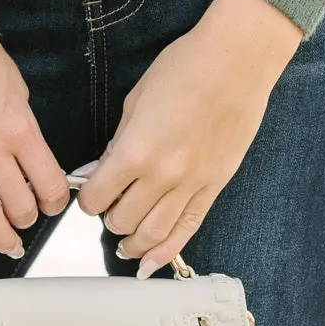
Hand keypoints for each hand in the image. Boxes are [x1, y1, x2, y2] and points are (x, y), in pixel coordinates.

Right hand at [0, 36, 70, 265]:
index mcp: (19, 128)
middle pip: (19, 204)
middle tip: (27, 220)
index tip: (53, 204)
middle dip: (28, 218)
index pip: (49, 183)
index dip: (56, 202)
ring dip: (1, 237)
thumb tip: (34, 166)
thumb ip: (25, 131)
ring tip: (8, 245)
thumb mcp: (16, 91)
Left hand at [80, 0, 301, 274]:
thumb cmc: (185, 68)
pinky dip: (167, 252)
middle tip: (109, 209)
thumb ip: (115, 144)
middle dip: (109, 219)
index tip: (88, 194)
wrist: (237, 61)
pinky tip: (151, 264)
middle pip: (122, 221)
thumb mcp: (135, 101)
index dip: (87, 199)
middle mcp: (163, 175)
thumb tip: (95, 173)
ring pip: (153, 235)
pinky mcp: (216, 186)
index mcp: (135, 150)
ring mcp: (192, 184)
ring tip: (124, 244)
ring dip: (132, 243)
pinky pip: (188, 229)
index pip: (96, 196)